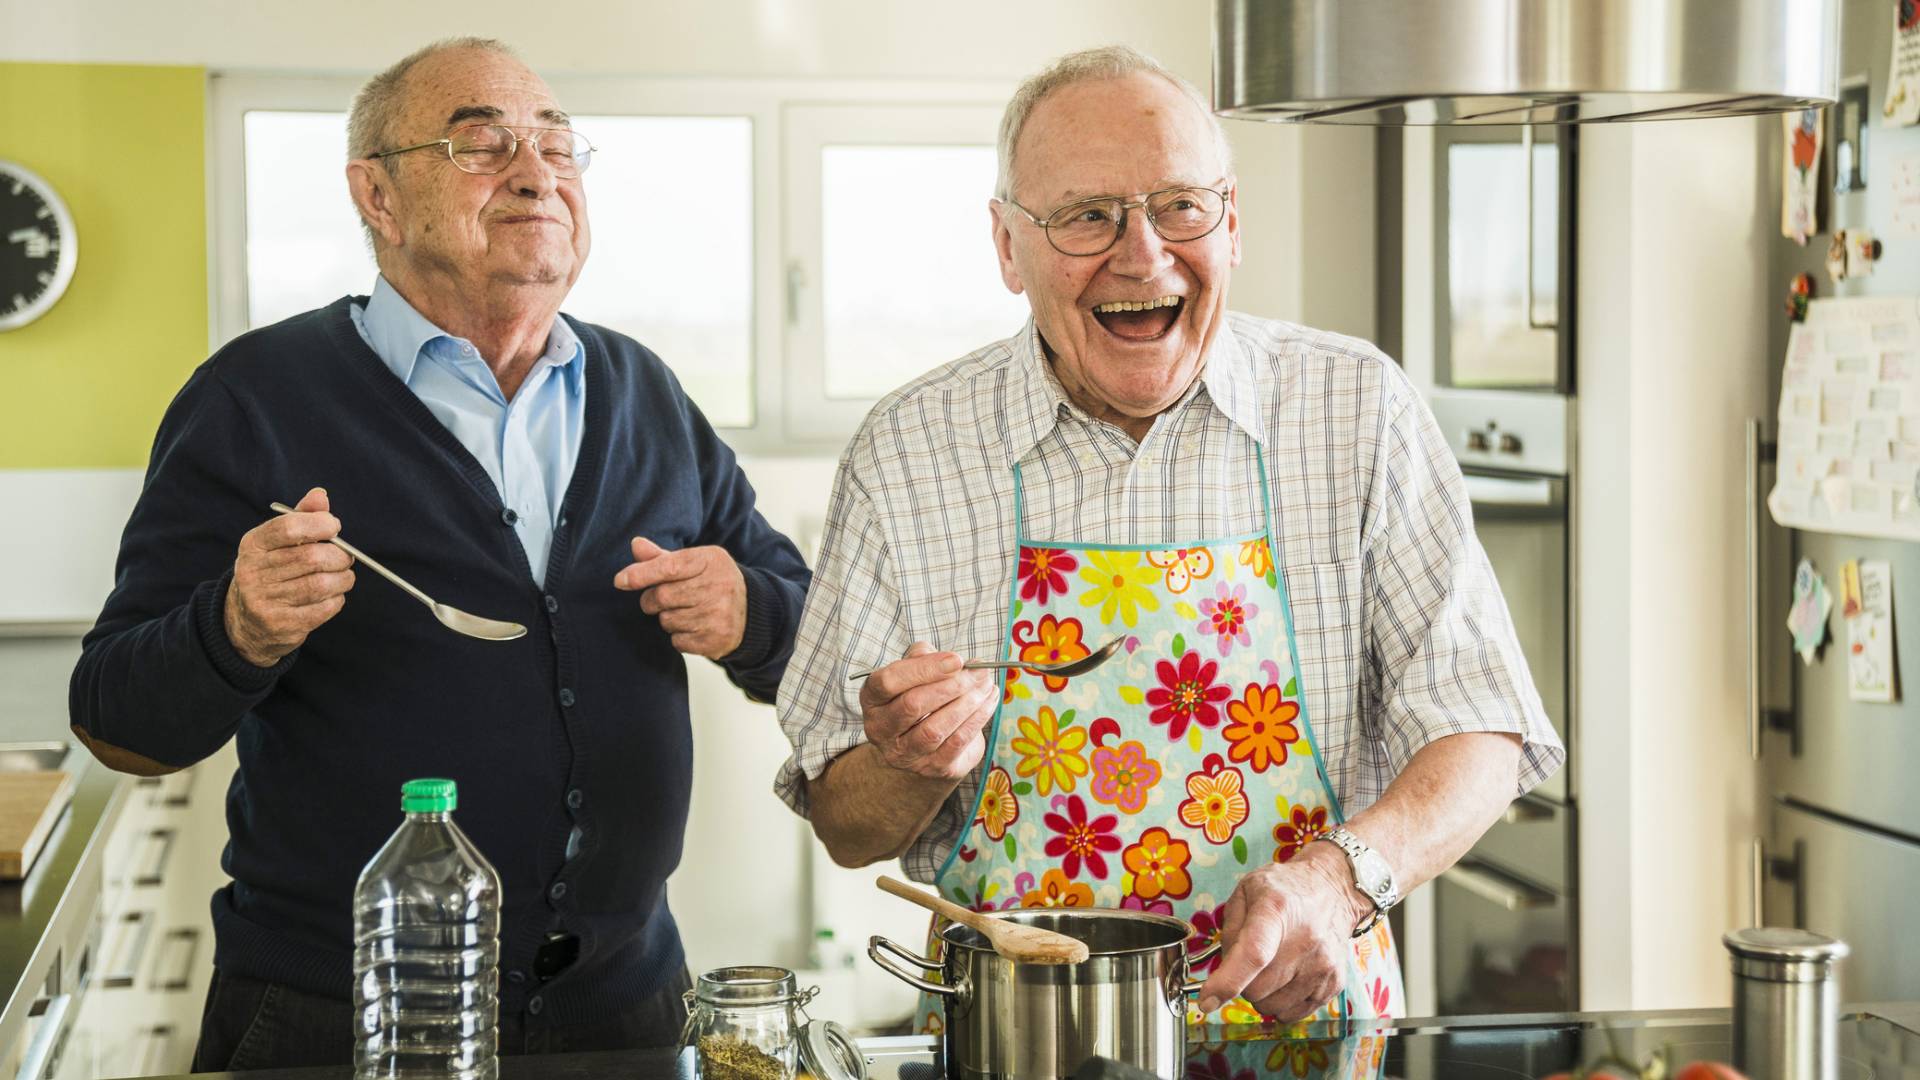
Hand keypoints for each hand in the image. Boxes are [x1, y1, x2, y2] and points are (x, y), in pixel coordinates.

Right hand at [223, 486, 355, 667]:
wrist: (246, 621)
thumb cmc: (272, 572)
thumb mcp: (277, 542)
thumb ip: (300, 517)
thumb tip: (321, 495)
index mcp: (253, 545)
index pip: (289, 527)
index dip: (319, 524)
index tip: (334, 527)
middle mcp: (253, 572)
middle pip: (312, 557)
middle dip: (339, 556)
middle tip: (345, 557)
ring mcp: (264, 600)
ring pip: (321, 584)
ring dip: (342, 579)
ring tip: (344, 576)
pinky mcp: (280, 624)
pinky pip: (323, 609)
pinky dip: (337, 599)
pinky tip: (333, 595)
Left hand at [614, 537, 746, 658]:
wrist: (751, 611)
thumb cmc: (712, 582)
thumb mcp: (694, 563)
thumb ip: (663, 557)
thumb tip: (636, 544)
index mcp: (710, 560)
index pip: (669, 567)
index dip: (641, 574)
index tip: (620, 580)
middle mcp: (718, 586)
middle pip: (662, 596)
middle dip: (652, 600)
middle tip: (661, 599)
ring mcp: (719, 614)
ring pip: (667, 621)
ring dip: (667, 619)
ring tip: (686, 612)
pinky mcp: (716, 639)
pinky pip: (677, 641)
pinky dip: (679, 636)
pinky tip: (694, 627)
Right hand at [858, 643, 996, 780]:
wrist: (923, 746)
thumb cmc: (919, 697)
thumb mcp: (914, 672)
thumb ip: (922, 657)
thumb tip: (947, 659)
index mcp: (872, 698)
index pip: (888, 682)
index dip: (923, 669)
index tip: (956, 659)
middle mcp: (880, 728)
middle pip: (913, 705)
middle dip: (951, 685)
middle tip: (979, 671)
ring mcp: (903, 753)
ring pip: (935, 728)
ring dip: (967, 703)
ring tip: (986, 684)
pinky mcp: (931, 767)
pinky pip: (956, 742)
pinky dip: (977, 718)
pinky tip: (989, 700)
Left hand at [1197, 841, 1371, 1022]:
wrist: (1333, 891)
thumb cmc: (1284, 890)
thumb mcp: (1245, 892)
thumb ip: (1230, 931)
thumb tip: (1224, 972)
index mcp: (1276, 910)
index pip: (1253, 954)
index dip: (1227, 982)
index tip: (1207, 1001)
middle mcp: (1305, 939)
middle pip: (1256, 989)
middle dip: (1244, 982)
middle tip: (1252, 960)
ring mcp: (1323, 965)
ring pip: (1272, 1007)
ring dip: (1263, 994)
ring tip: (1274, 965)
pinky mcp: (1334, 984)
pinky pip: (1292, 1014)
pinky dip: (1282, 1002)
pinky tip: (1289, 976)